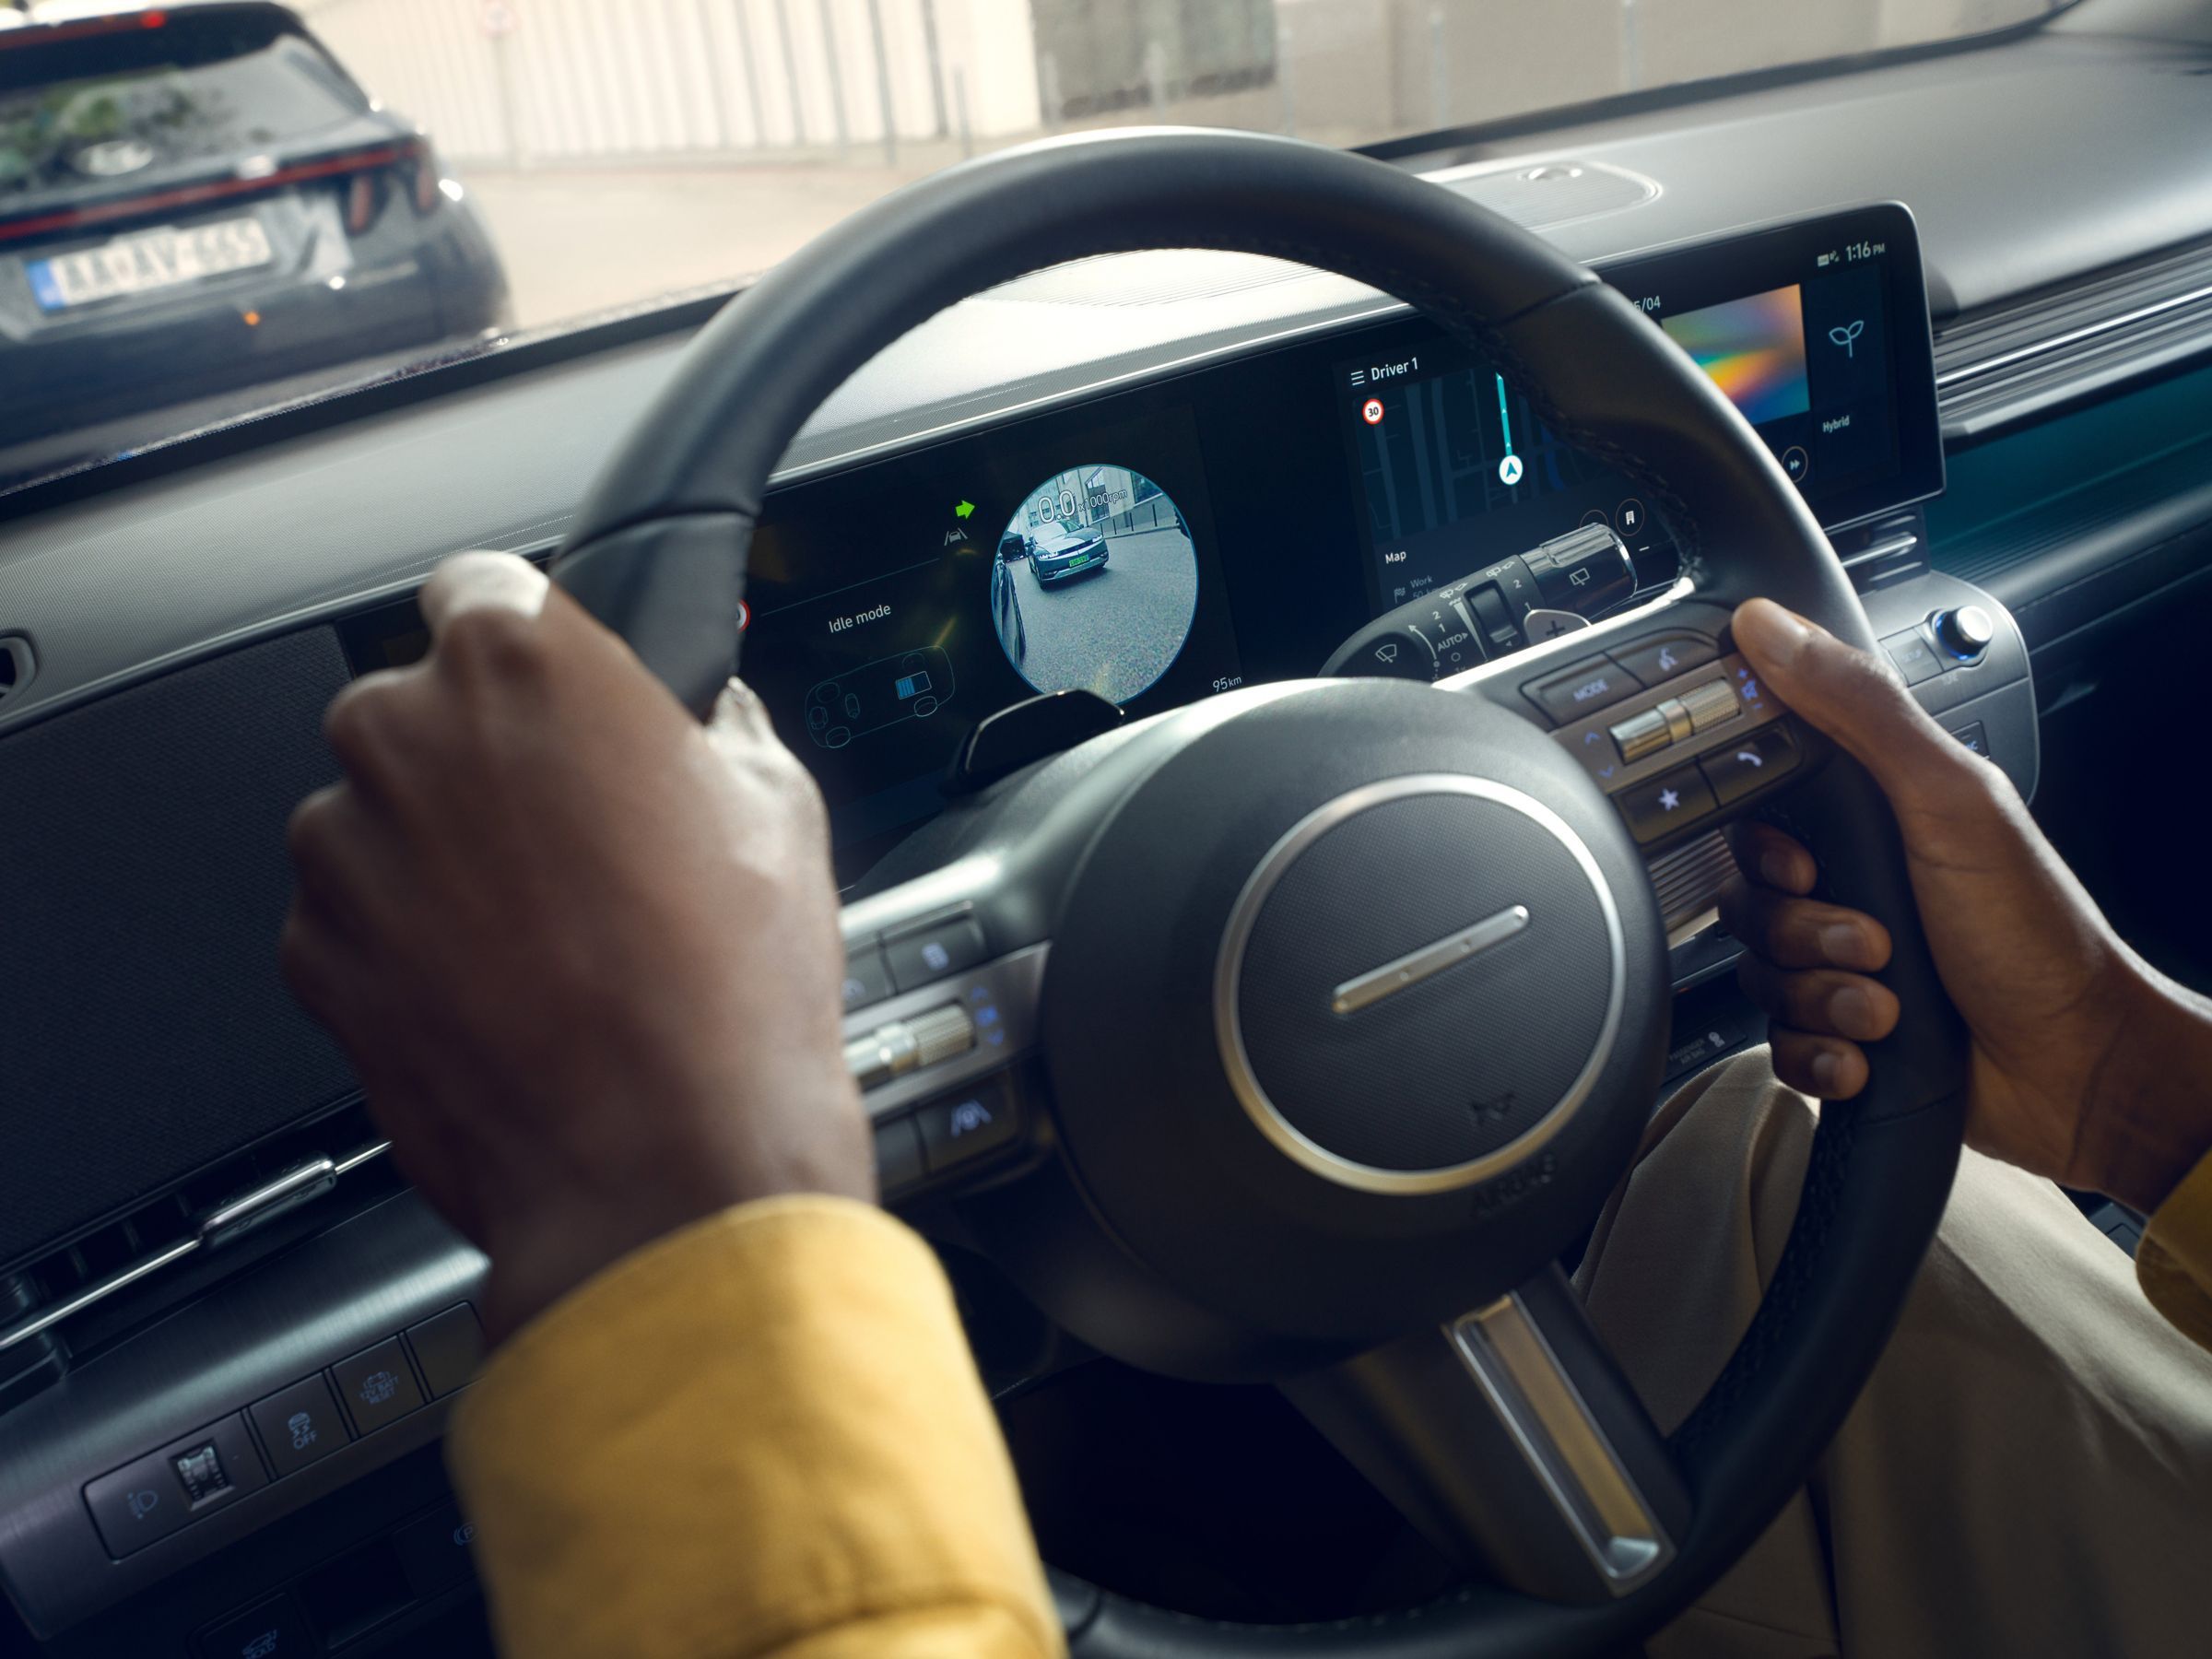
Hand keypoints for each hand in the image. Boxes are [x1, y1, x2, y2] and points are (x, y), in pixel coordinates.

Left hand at [283, 552, 870, 1339]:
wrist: (665, 1168)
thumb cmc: (729, 990)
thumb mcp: (778, 803)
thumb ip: (708, 718)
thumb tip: (694, 708)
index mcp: (523, 663)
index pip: (485, 586)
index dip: (532, 645)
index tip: (557, 691)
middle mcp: (406, 734)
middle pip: (424, 706)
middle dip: (488, 757)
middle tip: (585, 836)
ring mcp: (344, 849)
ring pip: (383, 814)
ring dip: (445, 852)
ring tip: (554, 934)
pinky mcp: (313, 956)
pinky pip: (357, 915)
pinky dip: (411, 941)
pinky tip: (510, 992)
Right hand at [1720, 598, 2211, 1213]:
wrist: (2077, 1070)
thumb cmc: (2035, 934)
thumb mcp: (1948, 797)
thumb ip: (1857, 706)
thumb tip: (1771, 626)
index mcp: (1871, 819)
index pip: (1758, 812)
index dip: (1761, 843)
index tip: (1802, 862)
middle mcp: (1851, 888)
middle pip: (1748, 902)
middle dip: (1804, 932)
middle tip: (1873, 937)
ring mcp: (1842, 965)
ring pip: (1760, 976)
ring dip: (1822, 997)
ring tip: (1888, 1004)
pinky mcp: (1839, 1034)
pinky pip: (1777, 1044)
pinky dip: (1821, 1053)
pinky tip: (1870, 1049)